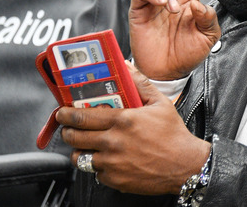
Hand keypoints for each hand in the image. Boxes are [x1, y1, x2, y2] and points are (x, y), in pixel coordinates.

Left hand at [57, 67, 211, 194]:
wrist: (185, 165)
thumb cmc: (174, 135)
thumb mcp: (161, 104)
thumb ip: (141, 84)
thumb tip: (127, 68)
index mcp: (123, 120)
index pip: (82, 116)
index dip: (66, 114)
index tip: (62, 112)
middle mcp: (113, 142)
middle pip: (74, 137)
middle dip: (68, 131)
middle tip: (70, 128)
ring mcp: (112, 163)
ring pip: (80, 157)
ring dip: (80, 150)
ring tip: (87, 146)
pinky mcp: (114, 179)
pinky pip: (95, 172)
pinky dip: (98, 166)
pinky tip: (109, 159)